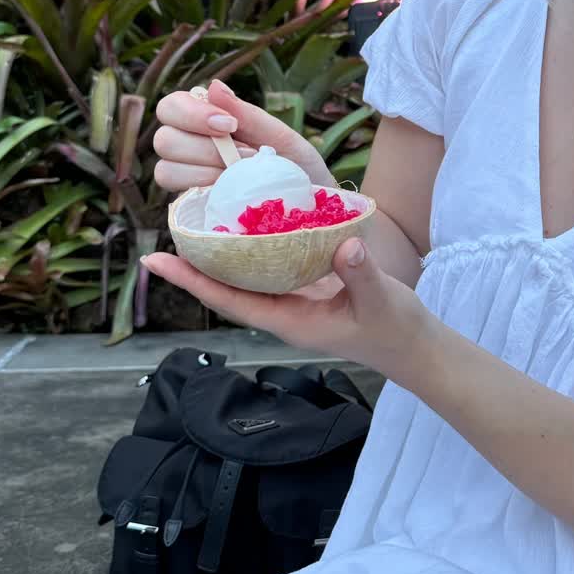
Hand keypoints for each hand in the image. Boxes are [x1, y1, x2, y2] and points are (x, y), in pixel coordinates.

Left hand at [140, 234, 429, 379]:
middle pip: (227, 289)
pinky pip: (269, 269)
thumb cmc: (397, 330)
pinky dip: (251, 250)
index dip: (192, 281)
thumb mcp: (383, 301)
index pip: (230, 301)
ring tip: (193, 226)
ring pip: (245, 279)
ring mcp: (294, 303)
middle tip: (163, 234)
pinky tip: (245, 227)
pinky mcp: (308, 291)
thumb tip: (343, 245)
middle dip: (193, 266)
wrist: (415, 347)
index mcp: (291, 322)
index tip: (158, 262)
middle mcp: (284, 314)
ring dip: (218, 256)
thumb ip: (362, 274)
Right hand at [149, 77, 333, 196]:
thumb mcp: (279, 136)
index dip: (192, 114)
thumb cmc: (295, 166)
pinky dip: (204, 190)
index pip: (170, 107)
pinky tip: (230, 193)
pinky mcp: (191, 207)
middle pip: (163, 139)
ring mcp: (187, 178)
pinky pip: (178, 199)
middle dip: (204, 148)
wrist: (312, 207)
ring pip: (165, 169)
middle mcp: (188, 147)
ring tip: (241, 176)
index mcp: (204, 121)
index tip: (229, 125)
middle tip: (245, 156)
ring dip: (205, 171)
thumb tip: (213, 85)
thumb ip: (246, 114)